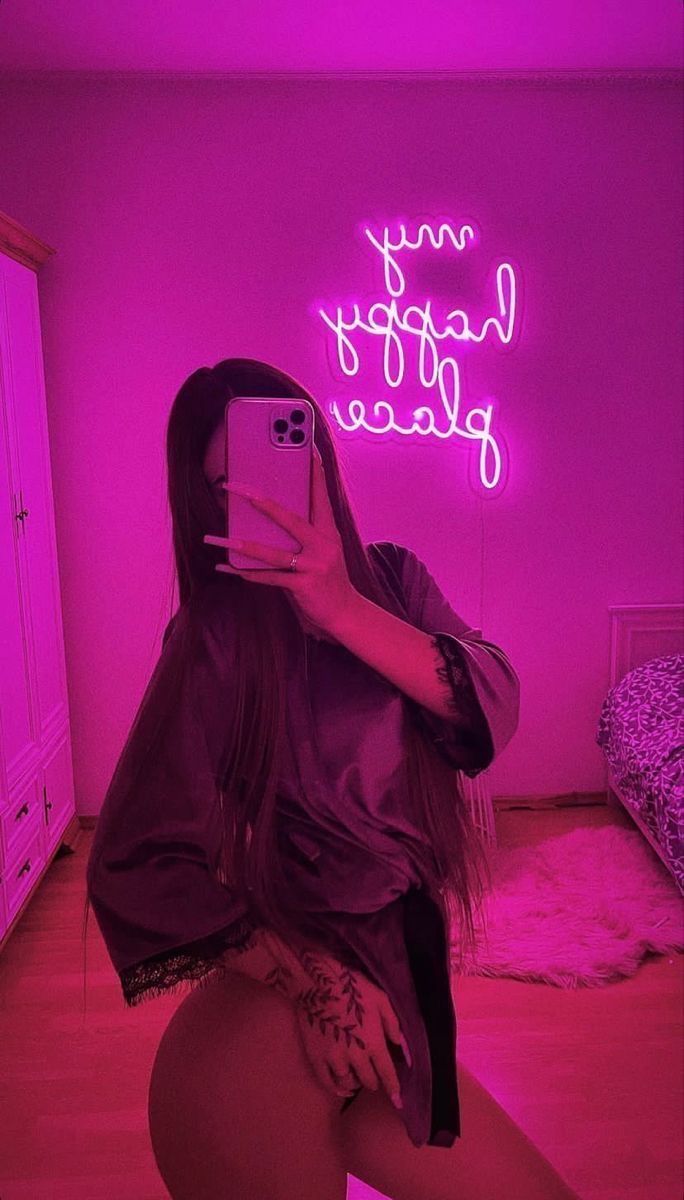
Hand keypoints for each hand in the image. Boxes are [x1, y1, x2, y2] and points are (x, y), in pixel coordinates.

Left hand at [203, 445, 354, 633]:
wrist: (346, 612)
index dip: (315, 472)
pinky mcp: (304, 585)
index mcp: (328, 531)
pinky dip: (247, 573)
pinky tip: (227, 566)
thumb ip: (301, 535)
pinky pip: (269, 577)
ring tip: (216, 537)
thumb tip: (266, 519)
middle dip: (259, 501)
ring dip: (240, 544)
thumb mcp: (321, 551)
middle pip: (288, 517)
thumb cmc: (328, 579)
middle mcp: (323, 543)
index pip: (321, 495)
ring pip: (272, 551)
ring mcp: (315, 565)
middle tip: (235, 487)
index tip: (309, 449)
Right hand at [292, 951, 410, 1109]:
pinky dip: (336, 1089)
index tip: (398, 1101)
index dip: (394, 1088)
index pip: (387, 1073)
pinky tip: (342, 1088)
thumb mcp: (380, 998)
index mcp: (373, 1042)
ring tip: (359, 1079)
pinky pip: (327, 1082)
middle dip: (375, 1081)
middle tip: (376, 1076)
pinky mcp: (316, 1058)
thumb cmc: (353, 987)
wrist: (318, 982)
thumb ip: (392, 1023)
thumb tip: (401, 1045)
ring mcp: (334, 1059)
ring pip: (349, 1083)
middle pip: (369, 1080)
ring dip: (357, 1083)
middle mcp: (356, 1057)